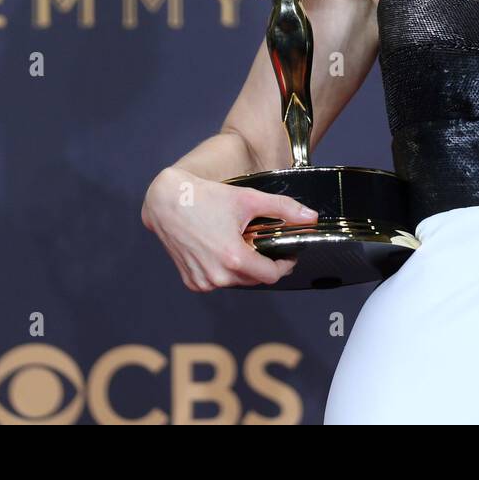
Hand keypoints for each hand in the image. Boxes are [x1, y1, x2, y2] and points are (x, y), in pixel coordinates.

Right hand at [142, 166, 316, 290]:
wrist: (167, 201)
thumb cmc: (207, 198)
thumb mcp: (249, 199)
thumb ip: (284, 209)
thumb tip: (311, 217)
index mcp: (233, 258)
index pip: (271, 275)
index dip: (285, 265)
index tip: (288, 254)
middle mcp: (216, 276)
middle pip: (255, 279)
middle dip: (264, 263)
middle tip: (263, 243)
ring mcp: (202, 281)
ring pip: (236, 282)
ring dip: (244, 267)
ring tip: (241, 243)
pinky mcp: (191, 281)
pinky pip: (217, 281)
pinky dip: (224, 270)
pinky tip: (222, 249)